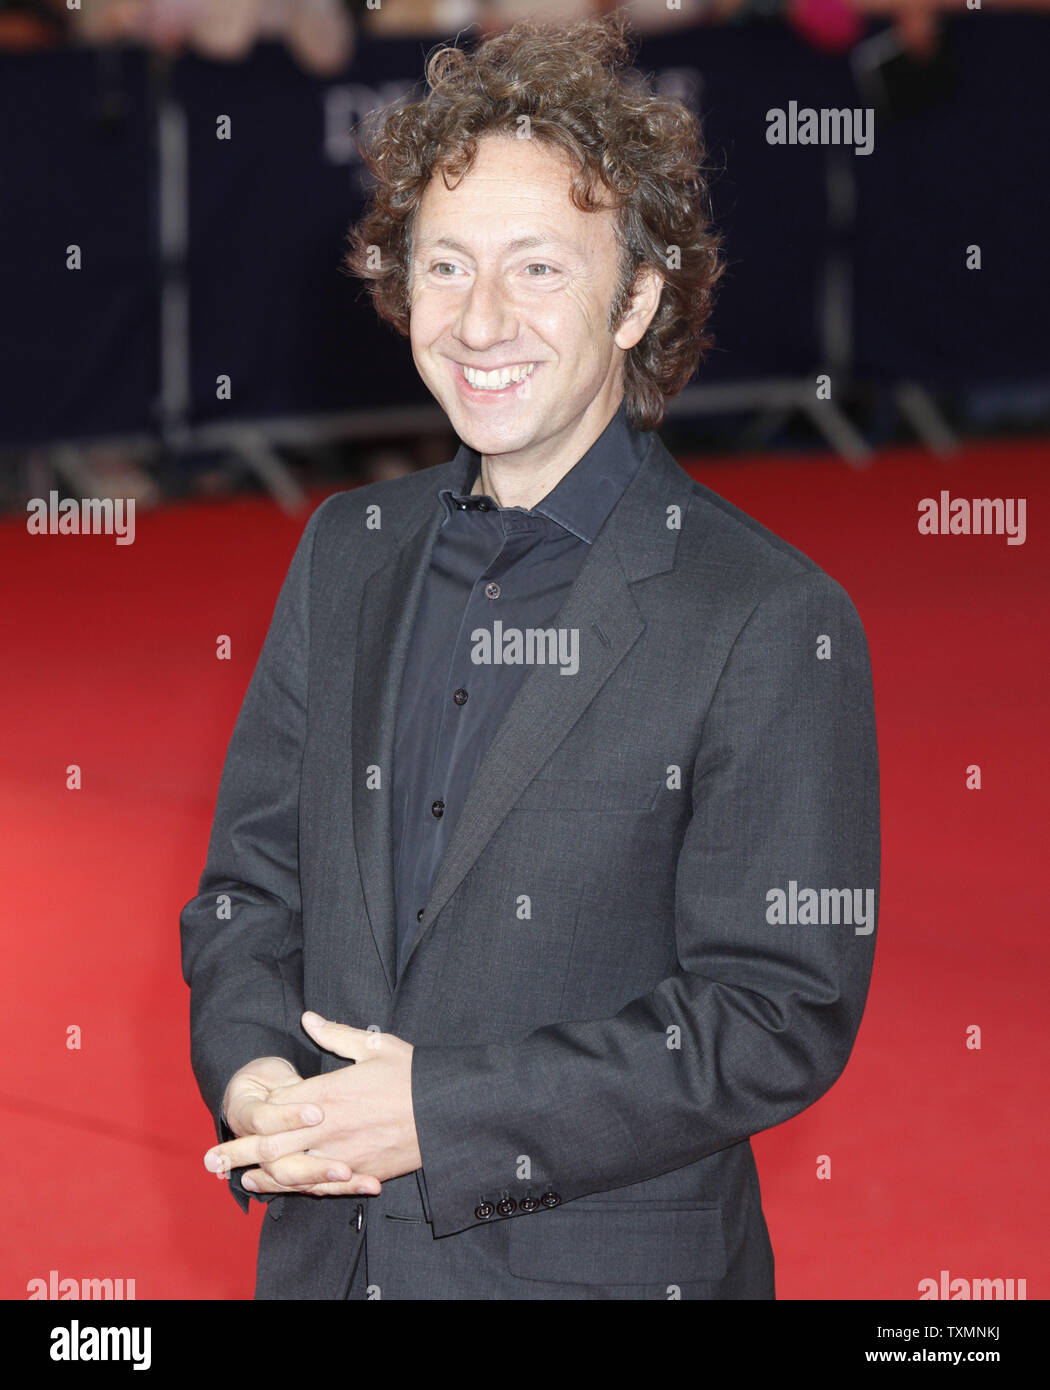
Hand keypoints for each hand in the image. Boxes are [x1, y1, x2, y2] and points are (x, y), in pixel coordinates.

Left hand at [204, 1015, 420, 1196]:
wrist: (447, 1111)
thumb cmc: (412, 1074)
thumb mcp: (376, 1045)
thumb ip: (336, 1035)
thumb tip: (308, 1019)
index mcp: (329, 1093)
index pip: (278, 1106)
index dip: (253, 1113)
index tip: (231, 1116)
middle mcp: (329, 1128)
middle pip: (272, 1144)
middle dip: (239, 1152)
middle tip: (212, 1160)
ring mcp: (344, 1154)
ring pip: (291, 1171)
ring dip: (263, 1176)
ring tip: (239, 1179)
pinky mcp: (361, 1173)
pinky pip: (322, 1186)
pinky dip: (298, 1189)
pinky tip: (285, 1190)